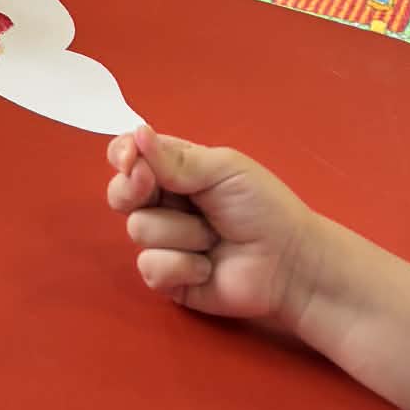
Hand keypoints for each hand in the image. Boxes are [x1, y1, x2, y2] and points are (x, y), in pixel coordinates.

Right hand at [106, 125, 321, 328]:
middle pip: (119, 192)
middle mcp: (163, 202)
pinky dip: (182, 266)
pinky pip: (150, 266)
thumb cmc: (264, 208)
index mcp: (174, 168)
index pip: (129, 154)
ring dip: (182, 232)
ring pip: (138, 229)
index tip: (132, 159)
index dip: (123, 154)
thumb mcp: (223, 170)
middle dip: (134, 190)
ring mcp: (163, 241)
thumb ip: (176, 159)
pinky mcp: (166, 277)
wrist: (290, 264)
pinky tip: (208, 267)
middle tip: (159, 189)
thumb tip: (136, 132)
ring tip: (214, 237)